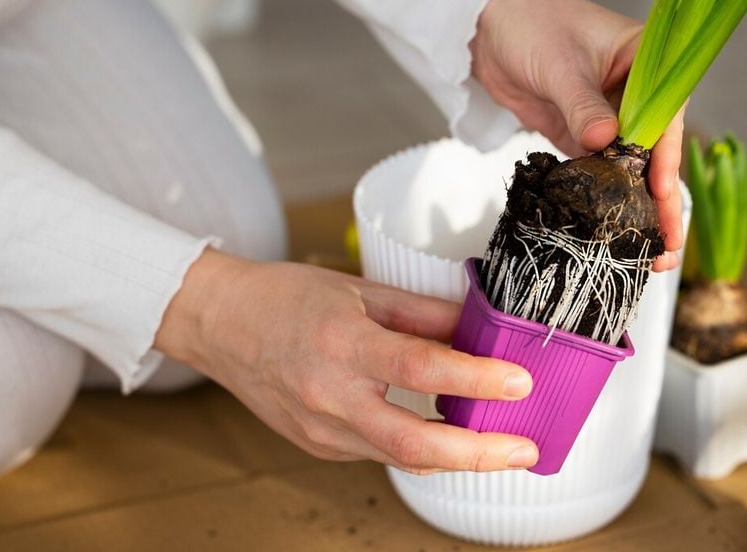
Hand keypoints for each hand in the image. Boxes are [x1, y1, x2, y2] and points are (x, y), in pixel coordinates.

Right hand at [155, 249, 538, 473]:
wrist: (220, 323)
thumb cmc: (287, 298)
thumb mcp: (361, 289)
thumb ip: (423, 312)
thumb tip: (479, 325)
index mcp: (342, 344)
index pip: (420, 366)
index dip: (475, 378)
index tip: (520, 381)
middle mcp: (329, 396)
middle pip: (413, 443)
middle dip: (479, 454)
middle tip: (526, 448)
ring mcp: (321, 430)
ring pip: (401, 457)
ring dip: (458, 457)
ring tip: (503, 447)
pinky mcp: (319, 445)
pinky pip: (380, 452)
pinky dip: (422, 448)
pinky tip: (451, 437)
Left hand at [470, 0, 684, 269]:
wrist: (485, 23)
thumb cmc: (530, 23)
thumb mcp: (558, 64)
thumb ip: (582, 104)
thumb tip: (604, 141)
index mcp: (646, 60)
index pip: (665, 114)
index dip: (664, 156)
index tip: (661, 192)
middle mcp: (636, 91)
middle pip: (654, 150)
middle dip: (660, 199)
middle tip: (666, 246)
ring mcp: (609, 115)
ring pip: (629, 167)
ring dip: (634, 206)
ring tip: (642, 252)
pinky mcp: (581, 133)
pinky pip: (598, 170)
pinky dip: (603, 198)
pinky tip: (608, 230)